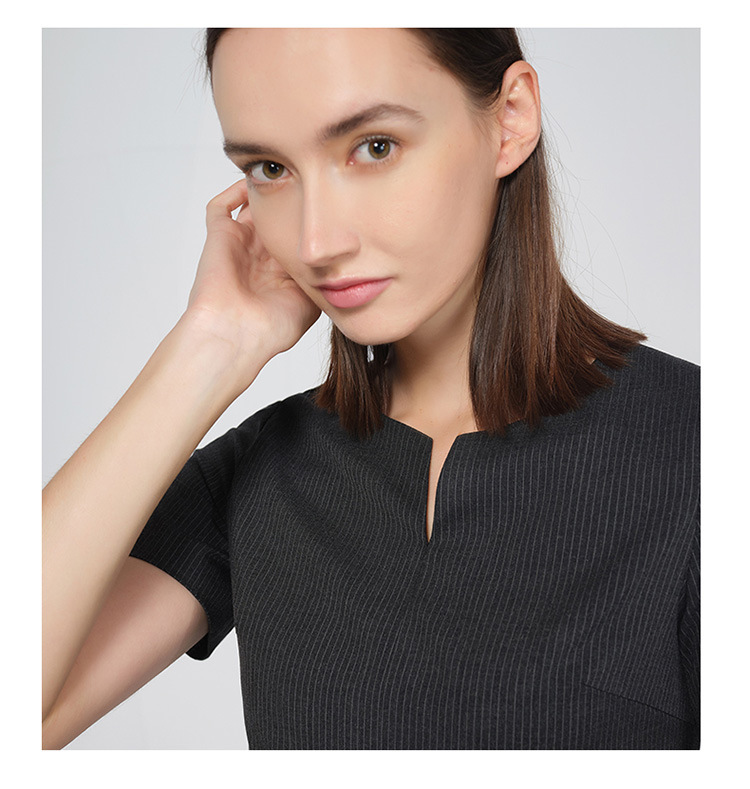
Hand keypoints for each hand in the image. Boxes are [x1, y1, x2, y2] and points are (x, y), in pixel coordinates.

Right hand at [185, 179, 320, 366]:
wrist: (237, 333)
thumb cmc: (272, 326)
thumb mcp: (313, 301)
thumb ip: (324, 277)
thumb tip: (345, 260)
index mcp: (280, 272)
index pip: (296, 236)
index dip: (310, 222)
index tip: (333, 205)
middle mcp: (260, 256)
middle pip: (275, 218)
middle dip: (292, 201)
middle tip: (310, 182)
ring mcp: (239, 245)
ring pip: (251, 209)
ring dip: (266, 194)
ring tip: (286, 175)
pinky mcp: (220, 237)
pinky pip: (221, 206)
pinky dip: (235, 191)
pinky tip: (257, 185)